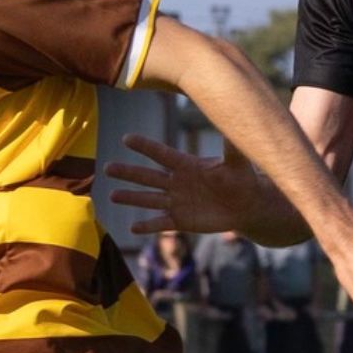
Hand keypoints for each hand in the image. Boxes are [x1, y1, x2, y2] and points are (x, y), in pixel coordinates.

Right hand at [108, 135, 261, 234]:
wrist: (245, 205)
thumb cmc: (242, 179)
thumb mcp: (238, 164)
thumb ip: (232, 149)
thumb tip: (236, 125)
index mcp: (187, 165)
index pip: (161, 154)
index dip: (145, 147)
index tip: (126, 138)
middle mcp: (177, 182)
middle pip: (148, 176)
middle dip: (127, 173)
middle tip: (107, 168)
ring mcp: (177, 202)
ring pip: (149, 199)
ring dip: (131, 198)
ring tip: (111, 195)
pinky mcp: (181, 220)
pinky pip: (160, 223)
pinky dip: (147, 226)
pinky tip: (132, 227)